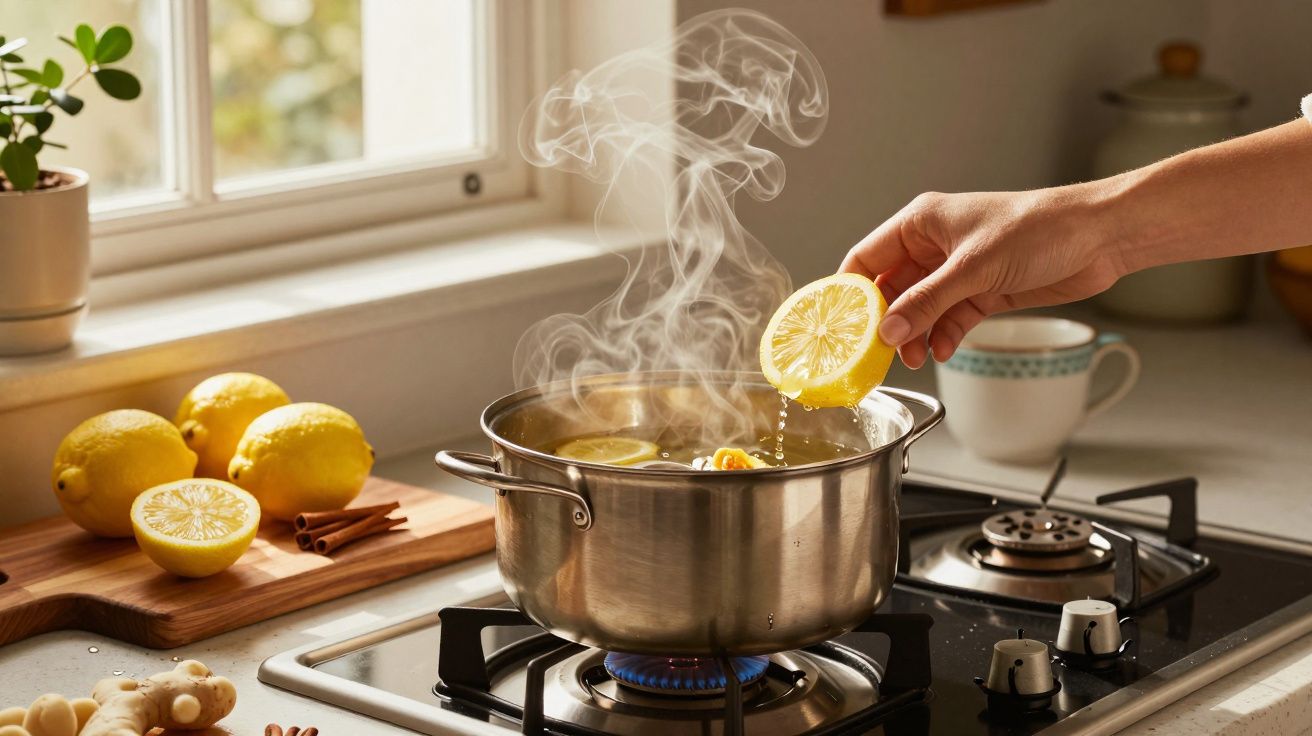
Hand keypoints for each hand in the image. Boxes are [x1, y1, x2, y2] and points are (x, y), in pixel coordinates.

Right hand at [840, 185, 1127, 368]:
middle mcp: (934, 246)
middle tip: (879, 352)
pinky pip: (949, 319)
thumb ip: (927, 303)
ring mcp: (958, 271)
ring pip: (920, 309)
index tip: (839, 325)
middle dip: (885, 322)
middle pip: (891, 289)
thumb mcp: (974, 268)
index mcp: (921, 223)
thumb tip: (887, 331)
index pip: (867, 258)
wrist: (1099, 238)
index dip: (850, 291)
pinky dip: (944, 336)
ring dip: (915, 334)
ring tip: (915, 357)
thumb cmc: (1040, 229)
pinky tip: (945, 350)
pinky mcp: (982, 291)